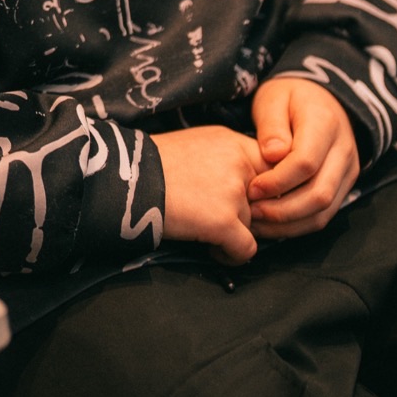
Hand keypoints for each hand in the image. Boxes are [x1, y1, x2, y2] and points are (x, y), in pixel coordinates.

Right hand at [152, 125, 266, 264]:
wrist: (124, 180)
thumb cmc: (153, 166)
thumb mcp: (197, 147)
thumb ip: (228, 162)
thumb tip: (253, 191)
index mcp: (232, 142)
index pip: (273, 170)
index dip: (263, 191)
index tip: (248, 202)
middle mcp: (239, 163)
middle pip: (264, 202)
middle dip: (247, 215)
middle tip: (219, 217)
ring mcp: (233, 192)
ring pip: (253, 226)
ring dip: (233, 233)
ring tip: (202, 227)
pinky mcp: (224, 220)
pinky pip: (246, 250)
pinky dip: (229, 255)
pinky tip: (209, 246)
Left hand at [249, 77, 359, 237]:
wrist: (320, 99)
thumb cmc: (290, 98)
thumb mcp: (273, 98)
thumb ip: (272, 125)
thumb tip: (272, 155)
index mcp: (325, 123)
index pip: (306, 163)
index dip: (278, 181)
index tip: (252, 188)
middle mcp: (344, 150)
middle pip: (319, 194)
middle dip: (283, 210)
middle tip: (251, 211)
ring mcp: (348, 171)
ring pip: (324, 211)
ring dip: (289, 223)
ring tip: (258, 221)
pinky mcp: (344, 186)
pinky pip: (324, 215)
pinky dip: (298, 225)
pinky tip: (272, 223)